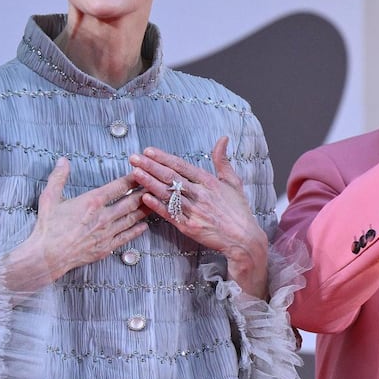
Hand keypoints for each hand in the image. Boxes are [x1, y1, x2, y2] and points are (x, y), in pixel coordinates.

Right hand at [3, 158, 148, 290]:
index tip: (142, 172)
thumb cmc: (48, 228)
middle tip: (156, 187)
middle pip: (131, 202)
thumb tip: (63, 160)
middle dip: (145, 193)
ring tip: (156, 203)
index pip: (119, 186)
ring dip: (145, 210)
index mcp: (92, 202)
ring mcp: (107, 233)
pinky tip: (145, 225)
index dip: (133, 179)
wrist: (48, 256)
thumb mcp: (49, 198)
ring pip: (132, 218)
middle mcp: (103, 216)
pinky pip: (127, 236)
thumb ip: (58, 178)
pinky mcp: (107, 247)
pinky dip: (137, 230)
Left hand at [129, 137, 269, 297]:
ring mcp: (194, 212)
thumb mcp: (233, 182)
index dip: (164, 158)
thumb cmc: (238, 211)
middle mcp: (201, 195)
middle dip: (150, 166)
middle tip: (134, 158)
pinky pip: (170, 214)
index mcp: (210, 182)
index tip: (149, 150)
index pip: (182, 166)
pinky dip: (157, 206)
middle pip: (171, 178)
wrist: (244, 239)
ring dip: (150, 183)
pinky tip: (146, 197)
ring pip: (168, 194)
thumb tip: (223, 139)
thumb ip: (223, 160)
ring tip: (135, 173)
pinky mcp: (190, 227)